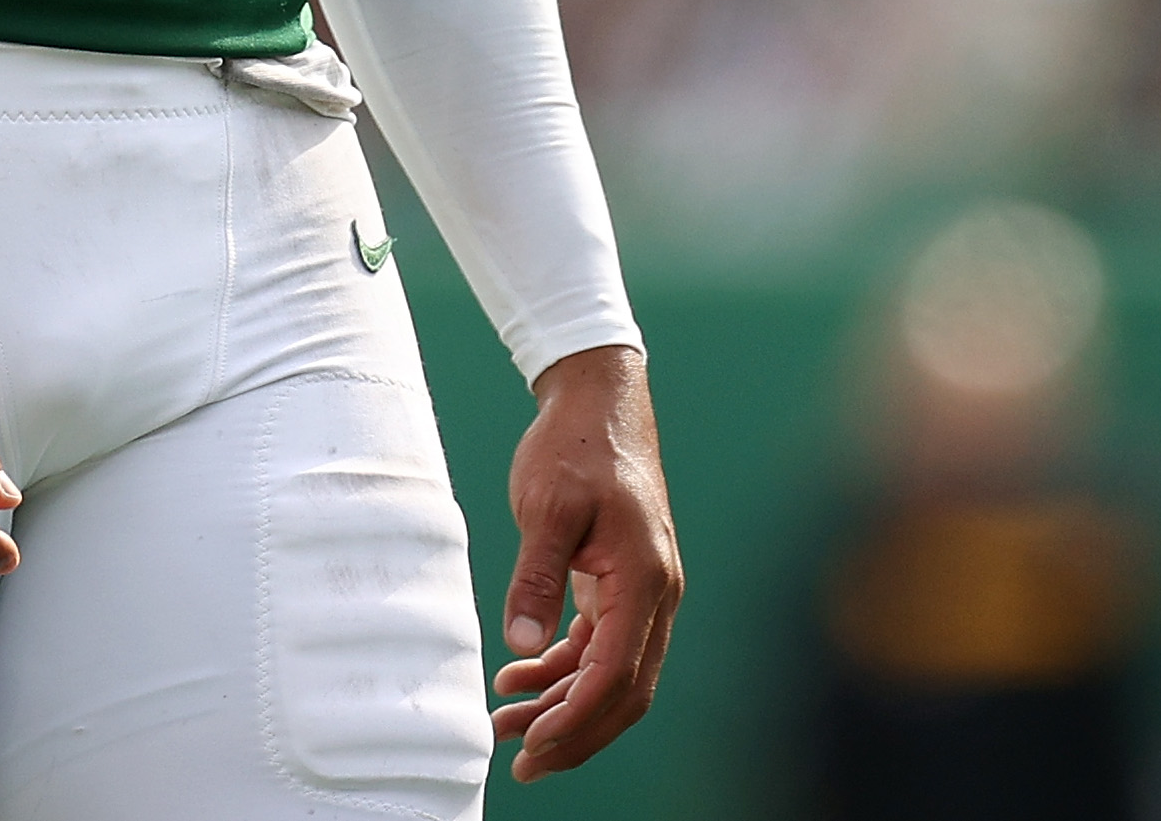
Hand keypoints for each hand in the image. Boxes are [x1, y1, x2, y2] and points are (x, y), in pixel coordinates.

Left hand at [489, 343, 679, 779]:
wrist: (599, 398)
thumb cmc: (575, 445)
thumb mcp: (546, 506)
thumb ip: (537, 577)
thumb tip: (521, 645)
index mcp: (644, 579)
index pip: (616, 673)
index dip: (576, 718)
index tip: (533, 747)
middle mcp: (655, 594)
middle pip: (623, 690)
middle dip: (574, 732)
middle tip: (521, 762)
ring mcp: (642, 591)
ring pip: (611, 672)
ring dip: (562, 704)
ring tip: (504, 725)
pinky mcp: (622, 582)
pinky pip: (599, 643)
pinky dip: (563, 667)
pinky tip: (518, 675)